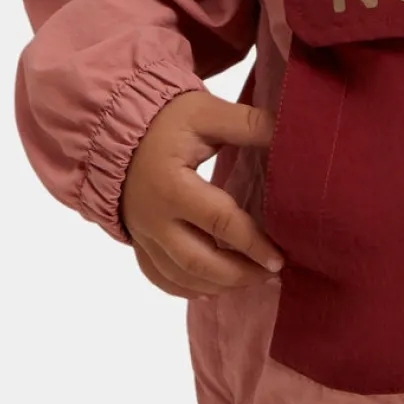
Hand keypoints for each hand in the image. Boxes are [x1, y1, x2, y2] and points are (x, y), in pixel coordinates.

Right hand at [120, 90, 282, 300]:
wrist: (115, 128)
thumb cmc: (164, 120)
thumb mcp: (205, 113)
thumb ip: (247, 124)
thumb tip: (289, 132)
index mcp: (172, 187)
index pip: (220, 223)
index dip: (253, 243)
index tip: (280, 257)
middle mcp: (153, 218)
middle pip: (198, 262)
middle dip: (239, 274)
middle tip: (271, 273)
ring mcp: (142, 234)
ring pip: (179, 276)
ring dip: (217, 285)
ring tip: (251, 281)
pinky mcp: (137, 240)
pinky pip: (158, 276)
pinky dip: (185, 289)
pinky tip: (210, 291)